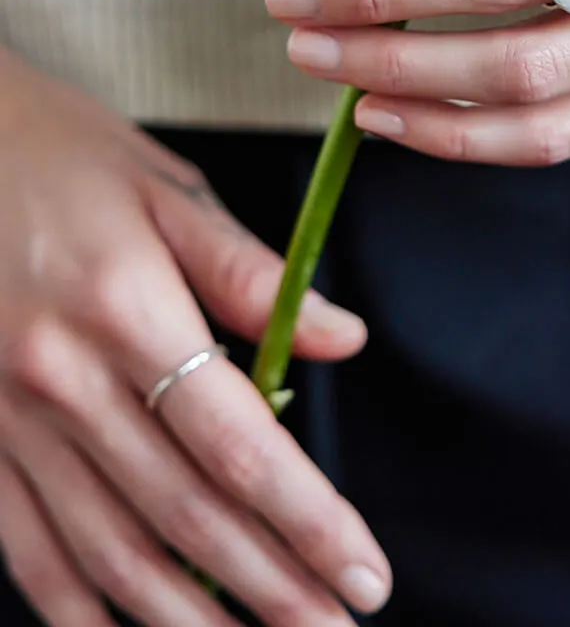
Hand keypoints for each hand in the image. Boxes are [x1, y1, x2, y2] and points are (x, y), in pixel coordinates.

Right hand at [0, 54, 390, 625]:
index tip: (362, 569)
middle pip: (186, 514)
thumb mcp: (169, 194)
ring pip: (110, 553)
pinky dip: (82, 611)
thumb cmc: (65, 161)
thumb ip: (253, 275)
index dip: (308, 518)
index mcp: (128, 314)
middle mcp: (65, 384)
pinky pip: (30, 551)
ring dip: (188, 621)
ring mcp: (9, 425)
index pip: (239, 445)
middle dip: (270, 584)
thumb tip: (341, 337)